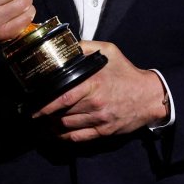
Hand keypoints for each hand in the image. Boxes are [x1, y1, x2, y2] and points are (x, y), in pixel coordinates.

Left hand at [32, 40, 168, 141]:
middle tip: (35, 113)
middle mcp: (95, 104)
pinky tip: (56, 134)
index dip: (45, 105)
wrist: (150, 96)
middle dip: (46, 115)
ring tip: (43, 122)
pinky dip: (63, 137)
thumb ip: (87, 47)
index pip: (62, 98)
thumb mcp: (110, 52)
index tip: (33, 107)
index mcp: (93, 84)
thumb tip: (67, 45)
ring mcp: (99, 120)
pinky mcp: (103, 131)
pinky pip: (78, 138)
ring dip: (52, 126)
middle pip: (62, 114)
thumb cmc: (128, 73)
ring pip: (67, 127)